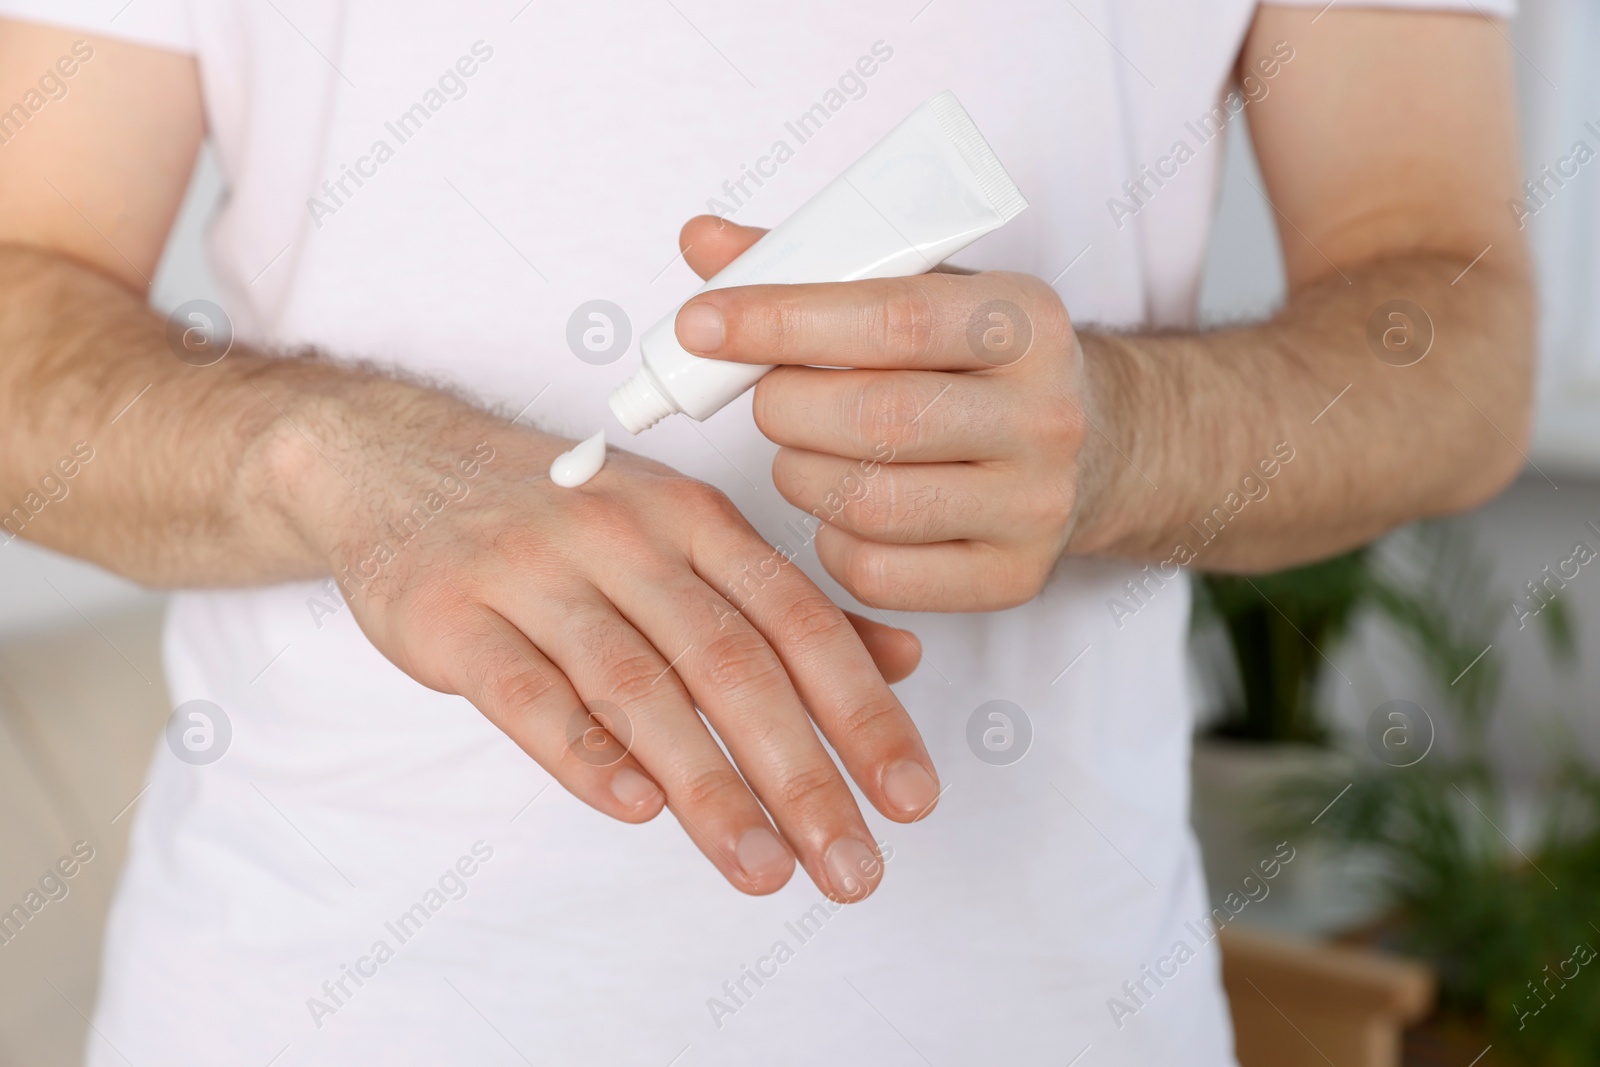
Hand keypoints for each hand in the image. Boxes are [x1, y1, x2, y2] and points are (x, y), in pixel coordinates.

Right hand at [278, 385, 939, 901]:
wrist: (394, 458)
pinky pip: (525, 692)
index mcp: (693, 521)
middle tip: (852, 866)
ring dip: (707, 784)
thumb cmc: (556, 515)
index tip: (910, 796)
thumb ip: (781, 603)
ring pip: (637, 687)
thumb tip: (899, 661)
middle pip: (731, 662)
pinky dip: (584, 751)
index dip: (862, 711)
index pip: (798, 622)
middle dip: (802, 772)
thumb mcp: (677, 533)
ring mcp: (534, 573)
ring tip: (763, 869)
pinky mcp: (452, 615)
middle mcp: (626, 538)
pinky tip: (637, 808)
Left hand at [674, 216, 1091, 611]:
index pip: (890, 321)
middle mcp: (1045, 415)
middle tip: (769, 398)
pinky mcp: (1014, 576)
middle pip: (873, 420)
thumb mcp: (925, 290)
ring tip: (803, 449)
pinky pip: (878, 572)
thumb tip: (702, 242)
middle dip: (785, 407)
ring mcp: (1036, 505)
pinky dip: (830, 541)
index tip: (702, 324)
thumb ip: (818, 265)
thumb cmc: (979, 359)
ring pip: (867, 504)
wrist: (1099, 444)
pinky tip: (842, 505)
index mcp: (1025, 320)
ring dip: (799, 475)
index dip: (781, 321)